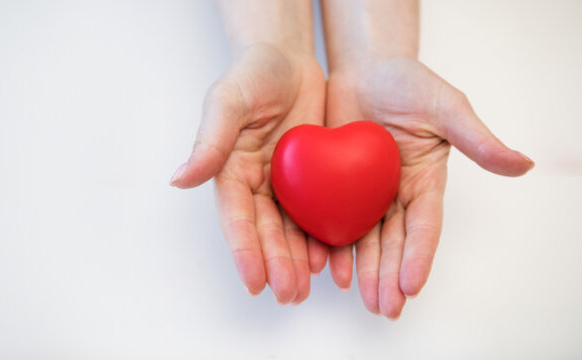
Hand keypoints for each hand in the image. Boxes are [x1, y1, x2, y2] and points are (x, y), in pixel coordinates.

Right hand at [170, 44, 328, 303]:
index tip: (254, 281)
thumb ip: (209, 142)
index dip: (245, 251)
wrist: (290, 57)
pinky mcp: (312, 178)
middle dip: (275, 265)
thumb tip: (180, 179)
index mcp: (229, 170)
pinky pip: (316, 212)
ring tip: (307, 288)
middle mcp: (254, 183)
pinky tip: (330, 259)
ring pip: (290, 230)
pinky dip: (322, 237)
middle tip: (289, 294)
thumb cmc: (252, 73)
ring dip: (296, 261)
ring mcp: (284, 183)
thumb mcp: (228, 101)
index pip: (237, 218)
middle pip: (265, 232)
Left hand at [325, 57, 534, 318]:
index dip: (419, 254)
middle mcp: (395, 193)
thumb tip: (522, 165)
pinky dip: (328, 244)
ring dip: (363, 271)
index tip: (412, 284)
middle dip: (389, 275)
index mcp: (424, 181)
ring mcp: (363, 192)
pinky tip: (323, 267)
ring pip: (363, 238)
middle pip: (393, 242)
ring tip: (361, 299)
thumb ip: (477, 138)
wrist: (363, 68)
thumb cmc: (408, 81)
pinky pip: (330, 218)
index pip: (423, 225)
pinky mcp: (332, 185)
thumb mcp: (446, 106)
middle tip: (385, 307)